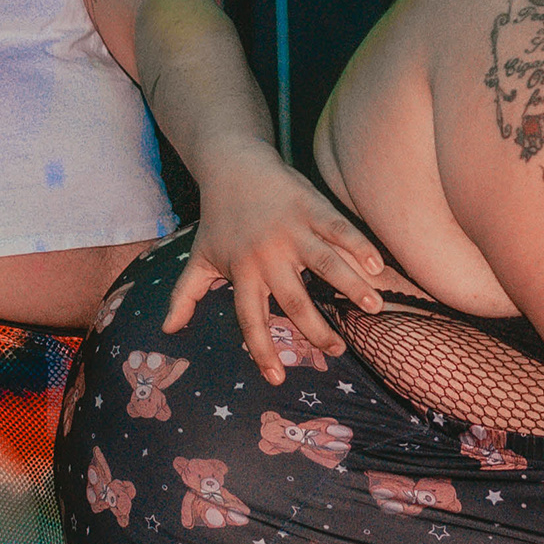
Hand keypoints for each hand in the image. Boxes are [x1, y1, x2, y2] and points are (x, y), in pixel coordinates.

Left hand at [162, 147, 387, 383]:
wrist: (231, 165)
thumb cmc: (217, 217)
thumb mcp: (198, 257)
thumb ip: (186, 295)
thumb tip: (168, 329)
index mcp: (242, 272)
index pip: (251, 320)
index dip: (261, 350)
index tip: (277, 379)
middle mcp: (267, 256)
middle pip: (294, 300)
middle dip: (316, 329)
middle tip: (336, 350)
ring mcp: (291, 230)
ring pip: (324, 263)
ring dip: (350, 285)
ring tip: (373, 306)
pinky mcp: (310, 207)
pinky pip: (337, 228)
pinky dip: (358, 245)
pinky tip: (376, 264)